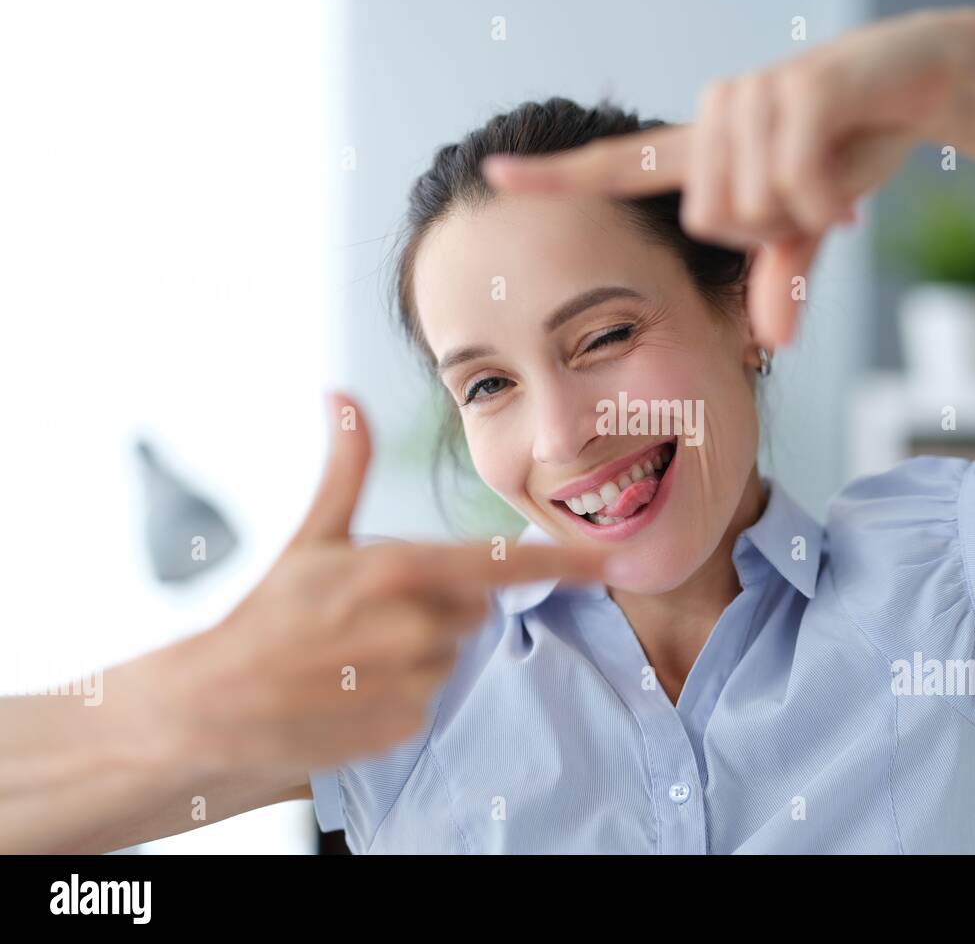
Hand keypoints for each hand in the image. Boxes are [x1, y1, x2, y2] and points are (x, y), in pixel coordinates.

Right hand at [163, 392, 607, 776]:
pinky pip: (431, 697)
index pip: (505, 564)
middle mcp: (417, 626)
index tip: (612, 562)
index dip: (566, 562)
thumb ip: (346, 468)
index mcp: (401, 570)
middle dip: (441, 603)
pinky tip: (357, 683)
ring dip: (420, 648)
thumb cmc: (267, 613)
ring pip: (452, 654)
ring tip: (359, 650)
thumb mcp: (311, 536)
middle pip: (476, 608)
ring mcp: (413, 680)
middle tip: (377, 609)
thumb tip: (343, 397)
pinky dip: (404, 689)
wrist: (215, 703)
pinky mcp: (405, 723)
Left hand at [480, 8, 974, 347]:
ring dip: (805, 213)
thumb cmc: (855, 148)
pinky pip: (793, 189)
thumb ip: (779, 275)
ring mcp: (751, 96)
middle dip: (769, 232)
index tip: (494, 172)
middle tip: (813, 202)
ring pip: (751, 207)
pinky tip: (850, 183)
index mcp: (705, 146)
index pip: (616, 162)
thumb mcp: (810, 224)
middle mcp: (715, 113)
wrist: (924, 79)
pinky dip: (829, 204)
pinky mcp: (796, 90)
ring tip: (834, 175)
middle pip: (710, 221)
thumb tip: (774, 341)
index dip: (556, 175)